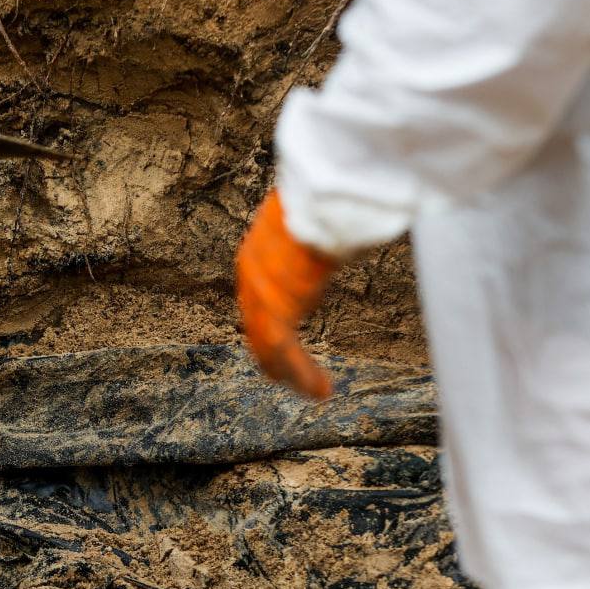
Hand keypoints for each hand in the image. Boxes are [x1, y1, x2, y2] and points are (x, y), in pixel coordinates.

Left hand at [235, 189, 337, 397]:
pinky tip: (320, 391)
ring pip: (268, 346)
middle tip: (290, 377)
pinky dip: (302, 376)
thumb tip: (338, 226)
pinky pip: (284, 353)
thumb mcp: (314, 215)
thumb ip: (317, 231)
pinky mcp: (275, 312)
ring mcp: (259, 294)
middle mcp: (251, 274)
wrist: (319, 197)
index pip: (257, 297)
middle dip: (274, 356)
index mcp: (257, 252)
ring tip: (315, 391)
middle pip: (256, 326)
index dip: (269, 323)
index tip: (282, 341)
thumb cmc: (324, 197)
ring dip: (292, 372)